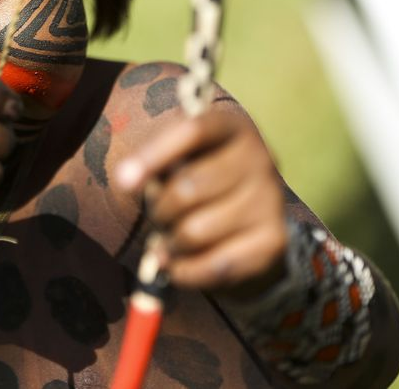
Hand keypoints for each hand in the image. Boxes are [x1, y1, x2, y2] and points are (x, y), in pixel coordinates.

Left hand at [114, 110, 286, 295]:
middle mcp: (260, 158)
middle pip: (188, 188)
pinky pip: (216, 266)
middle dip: (159, 210)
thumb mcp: (179, 157)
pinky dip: (186, 272)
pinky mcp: (275, 241)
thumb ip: (155, 162)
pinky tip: (178, 266)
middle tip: (158, 217)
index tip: (123, 181)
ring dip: (170, 243)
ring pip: (196, 232)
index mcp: (232, 126)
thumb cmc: (200, 177)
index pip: (192, 131)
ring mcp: (271, 200)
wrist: (249, 218)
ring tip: (171, 240)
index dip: (153, 155)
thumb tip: (127, 180)